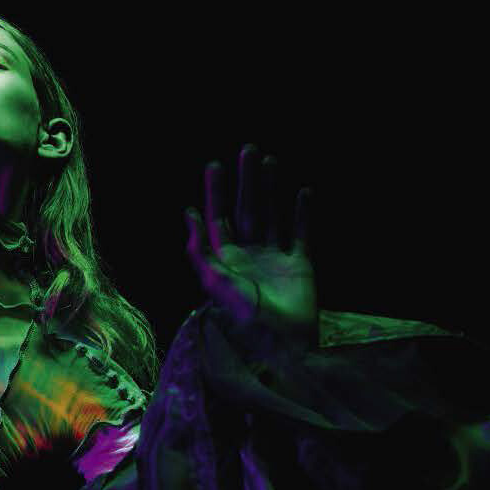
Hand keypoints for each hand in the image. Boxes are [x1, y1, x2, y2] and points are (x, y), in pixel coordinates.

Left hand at [184, 143, 317, 347]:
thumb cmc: (242, 314)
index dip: (215, 192)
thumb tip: (187, 212)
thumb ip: (199, 249)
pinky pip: (301, 234)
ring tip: (270, 162)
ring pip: (272, 215)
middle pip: (246, 209)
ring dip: (271, 189)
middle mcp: (249, 255)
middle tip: (247, 149)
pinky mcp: (300, 266)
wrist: (280, 341)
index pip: (218, 218)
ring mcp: (275, 259)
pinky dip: (302, 213)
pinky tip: (302, 192)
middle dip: (246, 181)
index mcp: (225, 259)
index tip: (214, 165)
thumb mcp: (214, 281)